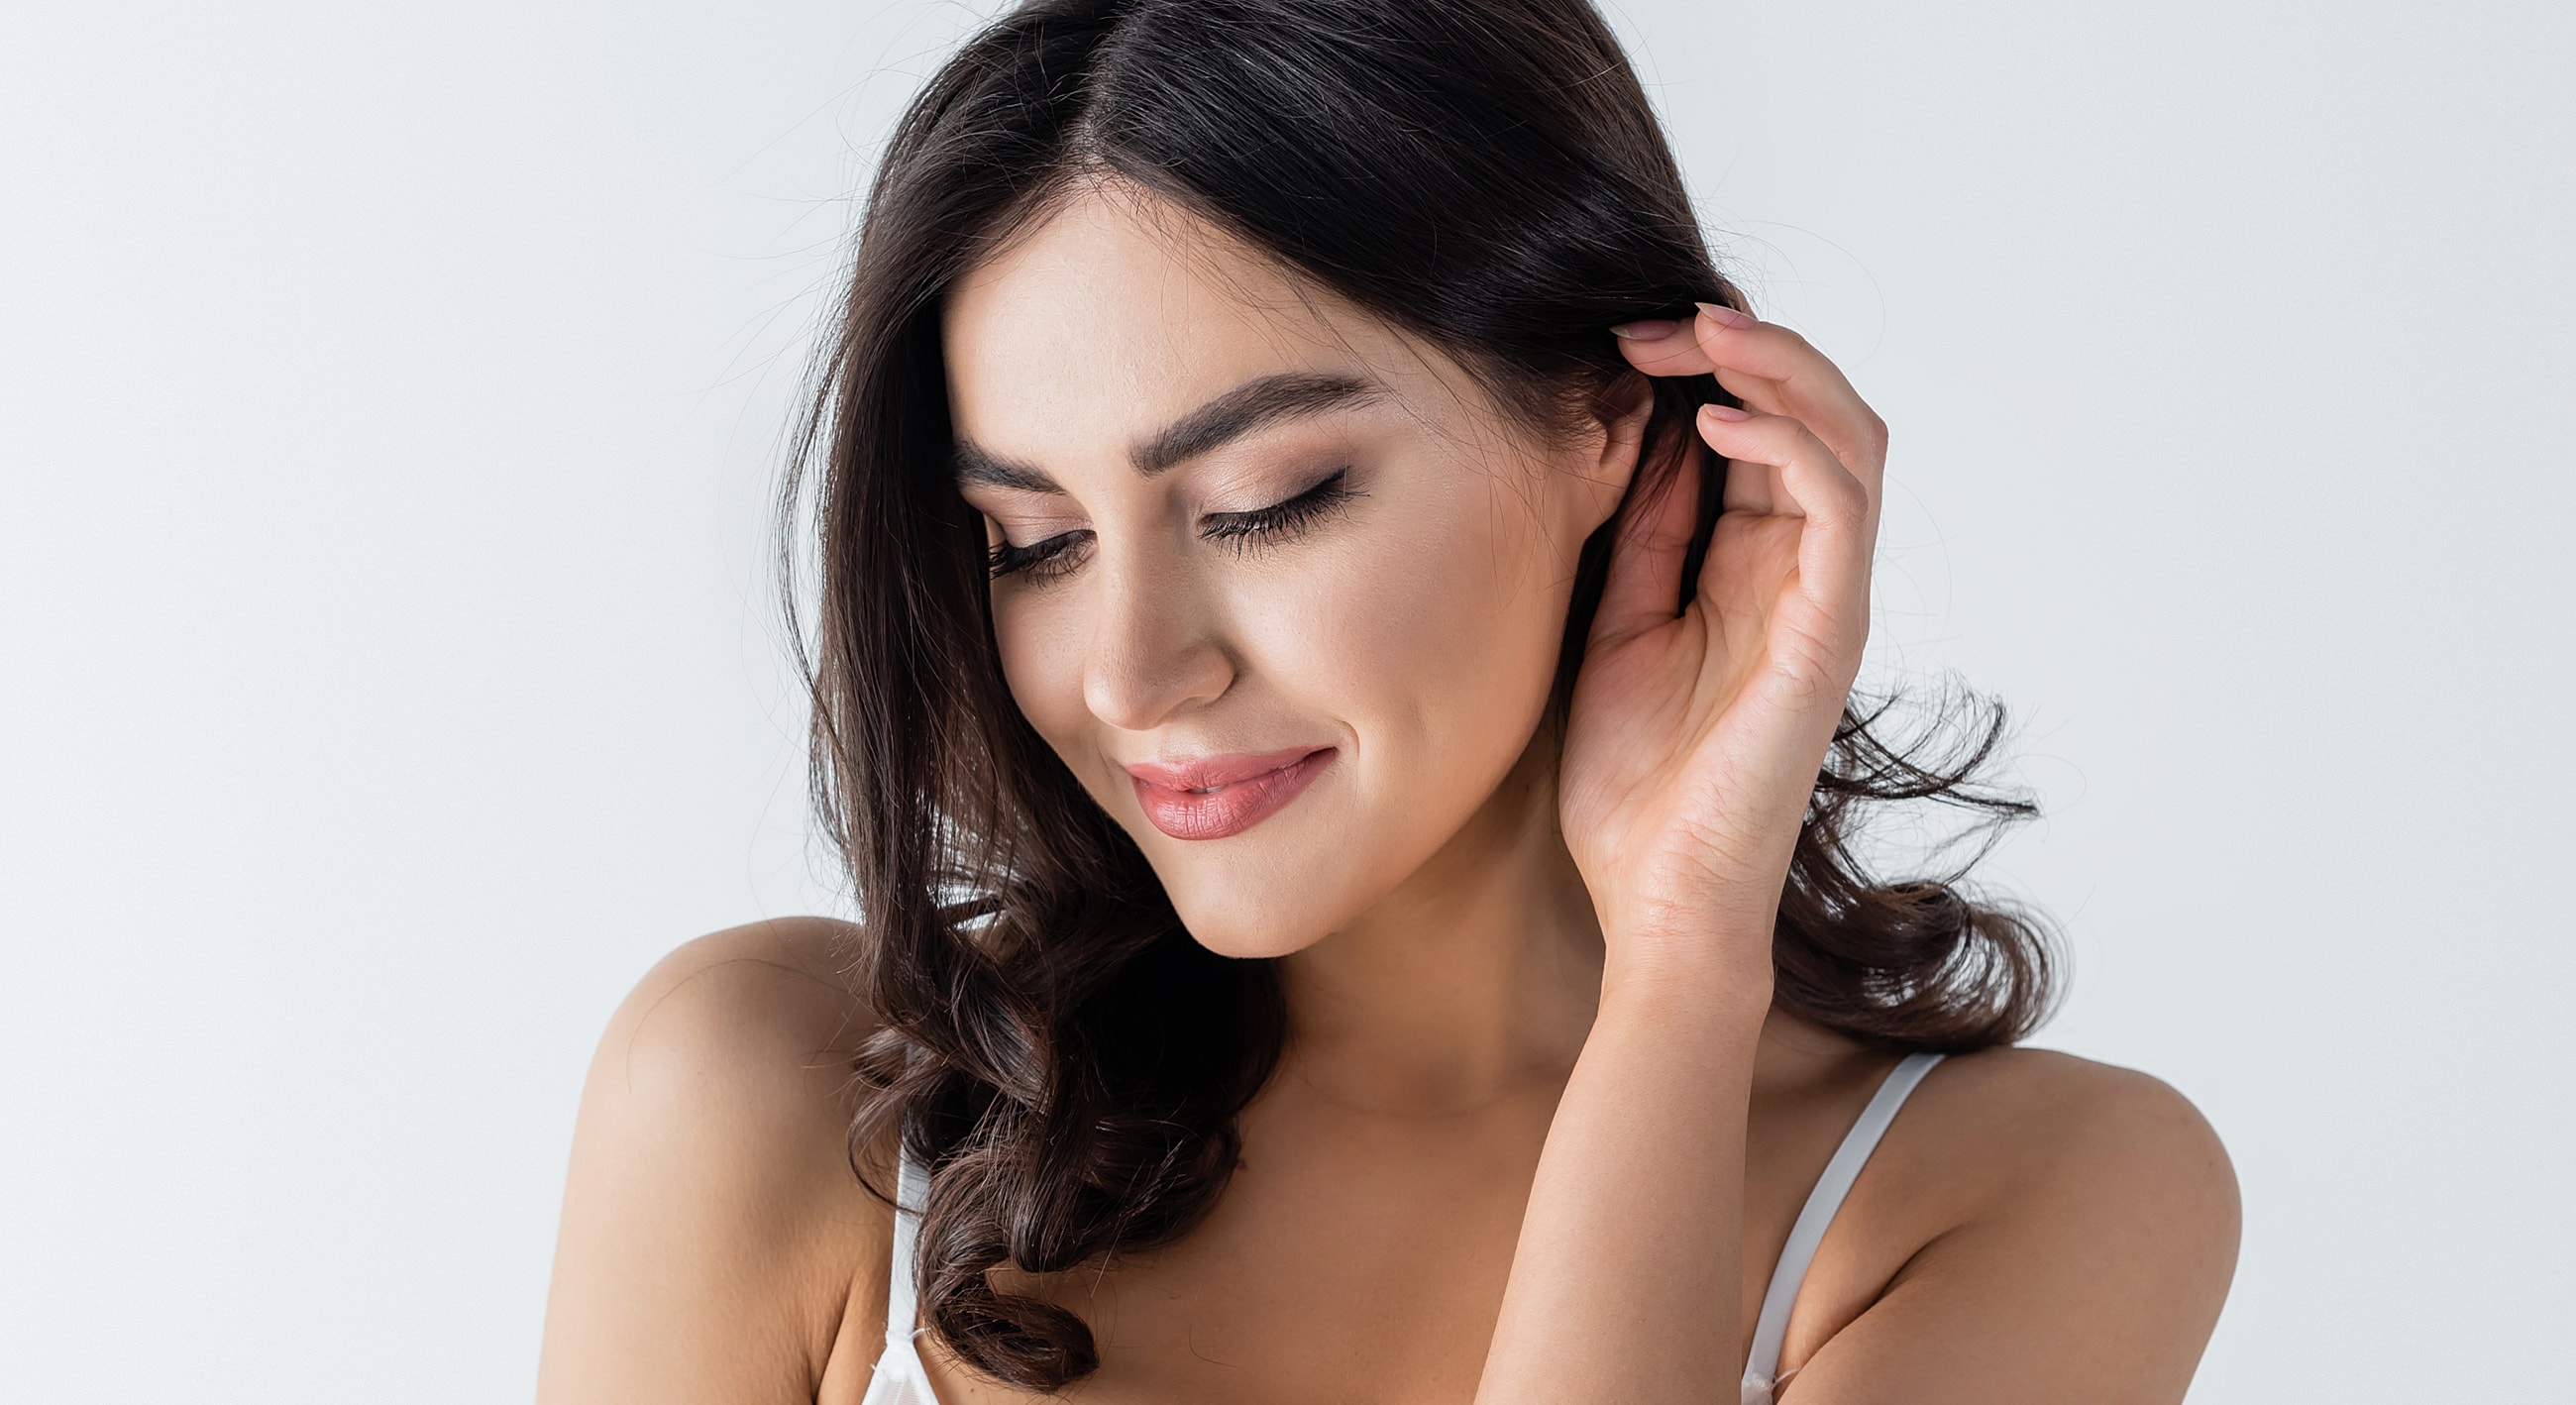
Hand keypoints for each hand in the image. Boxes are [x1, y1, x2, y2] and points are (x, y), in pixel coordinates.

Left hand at [1557, 305, 1886, 987]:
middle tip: (1652, 318)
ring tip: (1696, 335)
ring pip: (1848, 436)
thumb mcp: (1618, 624)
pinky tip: (1714, 421)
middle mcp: (1804, 570)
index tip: (1620, 336)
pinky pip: (1836, 503)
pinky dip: (1787, 442)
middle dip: (1741, 345)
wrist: (1654, 895)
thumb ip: (1644, 533)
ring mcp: (1826, 596)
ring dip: (1776, 368)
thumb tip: (1638, 430)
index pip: (1761, 429)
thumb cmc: (1636, 784)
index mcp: (1753, 567)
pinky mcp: (1831, 627)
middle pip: (1818, 412)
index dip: (1705, 366)